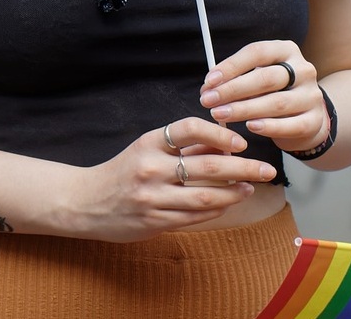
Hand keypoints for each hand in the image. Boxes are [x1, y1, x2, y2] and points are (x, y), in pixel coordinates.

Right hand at [60, 117, 274, 241]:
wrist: (84, 203)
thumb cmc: (124, 170)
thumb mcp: (149, 148)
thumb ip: (186, 145)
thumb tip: (226, 140)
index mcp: (149, 143)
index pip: (189, 128)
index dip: (220, 133)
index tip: (241, 142)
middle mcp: (150, 168)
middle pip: (207, 166)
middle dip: (243, 167)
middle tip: (266, 169)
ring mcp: (152, 198)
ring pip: (205, 196)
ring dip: (234, 193)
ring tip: (250, 187)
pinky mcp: (153, 221)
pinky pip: (193, 217)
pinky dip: (216, 209)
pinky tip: (227, 203)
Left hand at [200, 41, 327, 151]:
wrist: (306, 117)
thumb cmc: (274, 93)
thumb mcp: (258, 78)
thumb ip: (236, 80)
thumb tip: (208, 87)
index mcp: (287, 51)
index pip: (258, 52)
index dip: (232, 66)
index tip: (209, 81)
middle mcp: (303, 70)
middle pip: (266, 78)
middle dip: (233, 90)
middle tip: (208, 101)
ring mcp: (311, 95)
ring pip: (276, 102)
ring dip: (244, 109)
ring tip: (219, 115)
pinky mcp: (314, 120)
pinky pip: (290, 125)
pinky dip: (268, 127)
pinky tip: (250, 127)